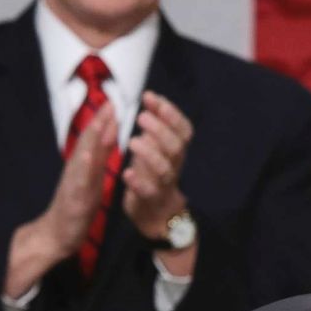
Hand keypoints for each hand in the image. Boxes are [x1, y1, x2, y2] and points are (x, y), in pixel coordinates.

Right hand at [4, 104, 116, 296]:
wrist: (56, 234)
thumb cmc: (75, 206)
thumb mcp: (91, 179)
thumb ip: (99, 157)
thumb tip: (109, 135)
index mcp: (84, 166)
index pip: (95, 140)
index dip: (104, 121)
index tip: (114, 102)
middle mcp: (77, 171)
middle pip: (88, 143)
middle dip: (99, 122)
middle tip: (109, 102)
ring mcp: (74, 184)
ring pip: (82, 157)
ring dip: (90, 139)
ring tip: (99, 121)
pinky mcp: (73, 199)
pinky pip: (79, 181)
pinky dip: (84, 168)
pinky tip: (89, 156)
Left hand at [123, 91, 192, 239]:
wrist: (157, 213)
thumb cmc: (154, 173)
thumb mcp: (156, 147)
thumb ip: (154, 125)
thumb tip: (149, 97)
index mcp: (176, 151)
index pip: (183, 129)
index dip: (171, 113)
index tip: (151, 97)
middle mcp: (174, 165)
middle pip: (175, 146)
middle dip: (160, 129)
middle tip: (141, 116)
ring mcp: (163, 183)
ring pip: (164, 169)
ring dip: (150, 153)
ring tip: (133, 141)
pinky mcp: (149, 199)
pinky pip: (147, 191)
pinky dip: (138, 181)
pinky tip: (126, 172)